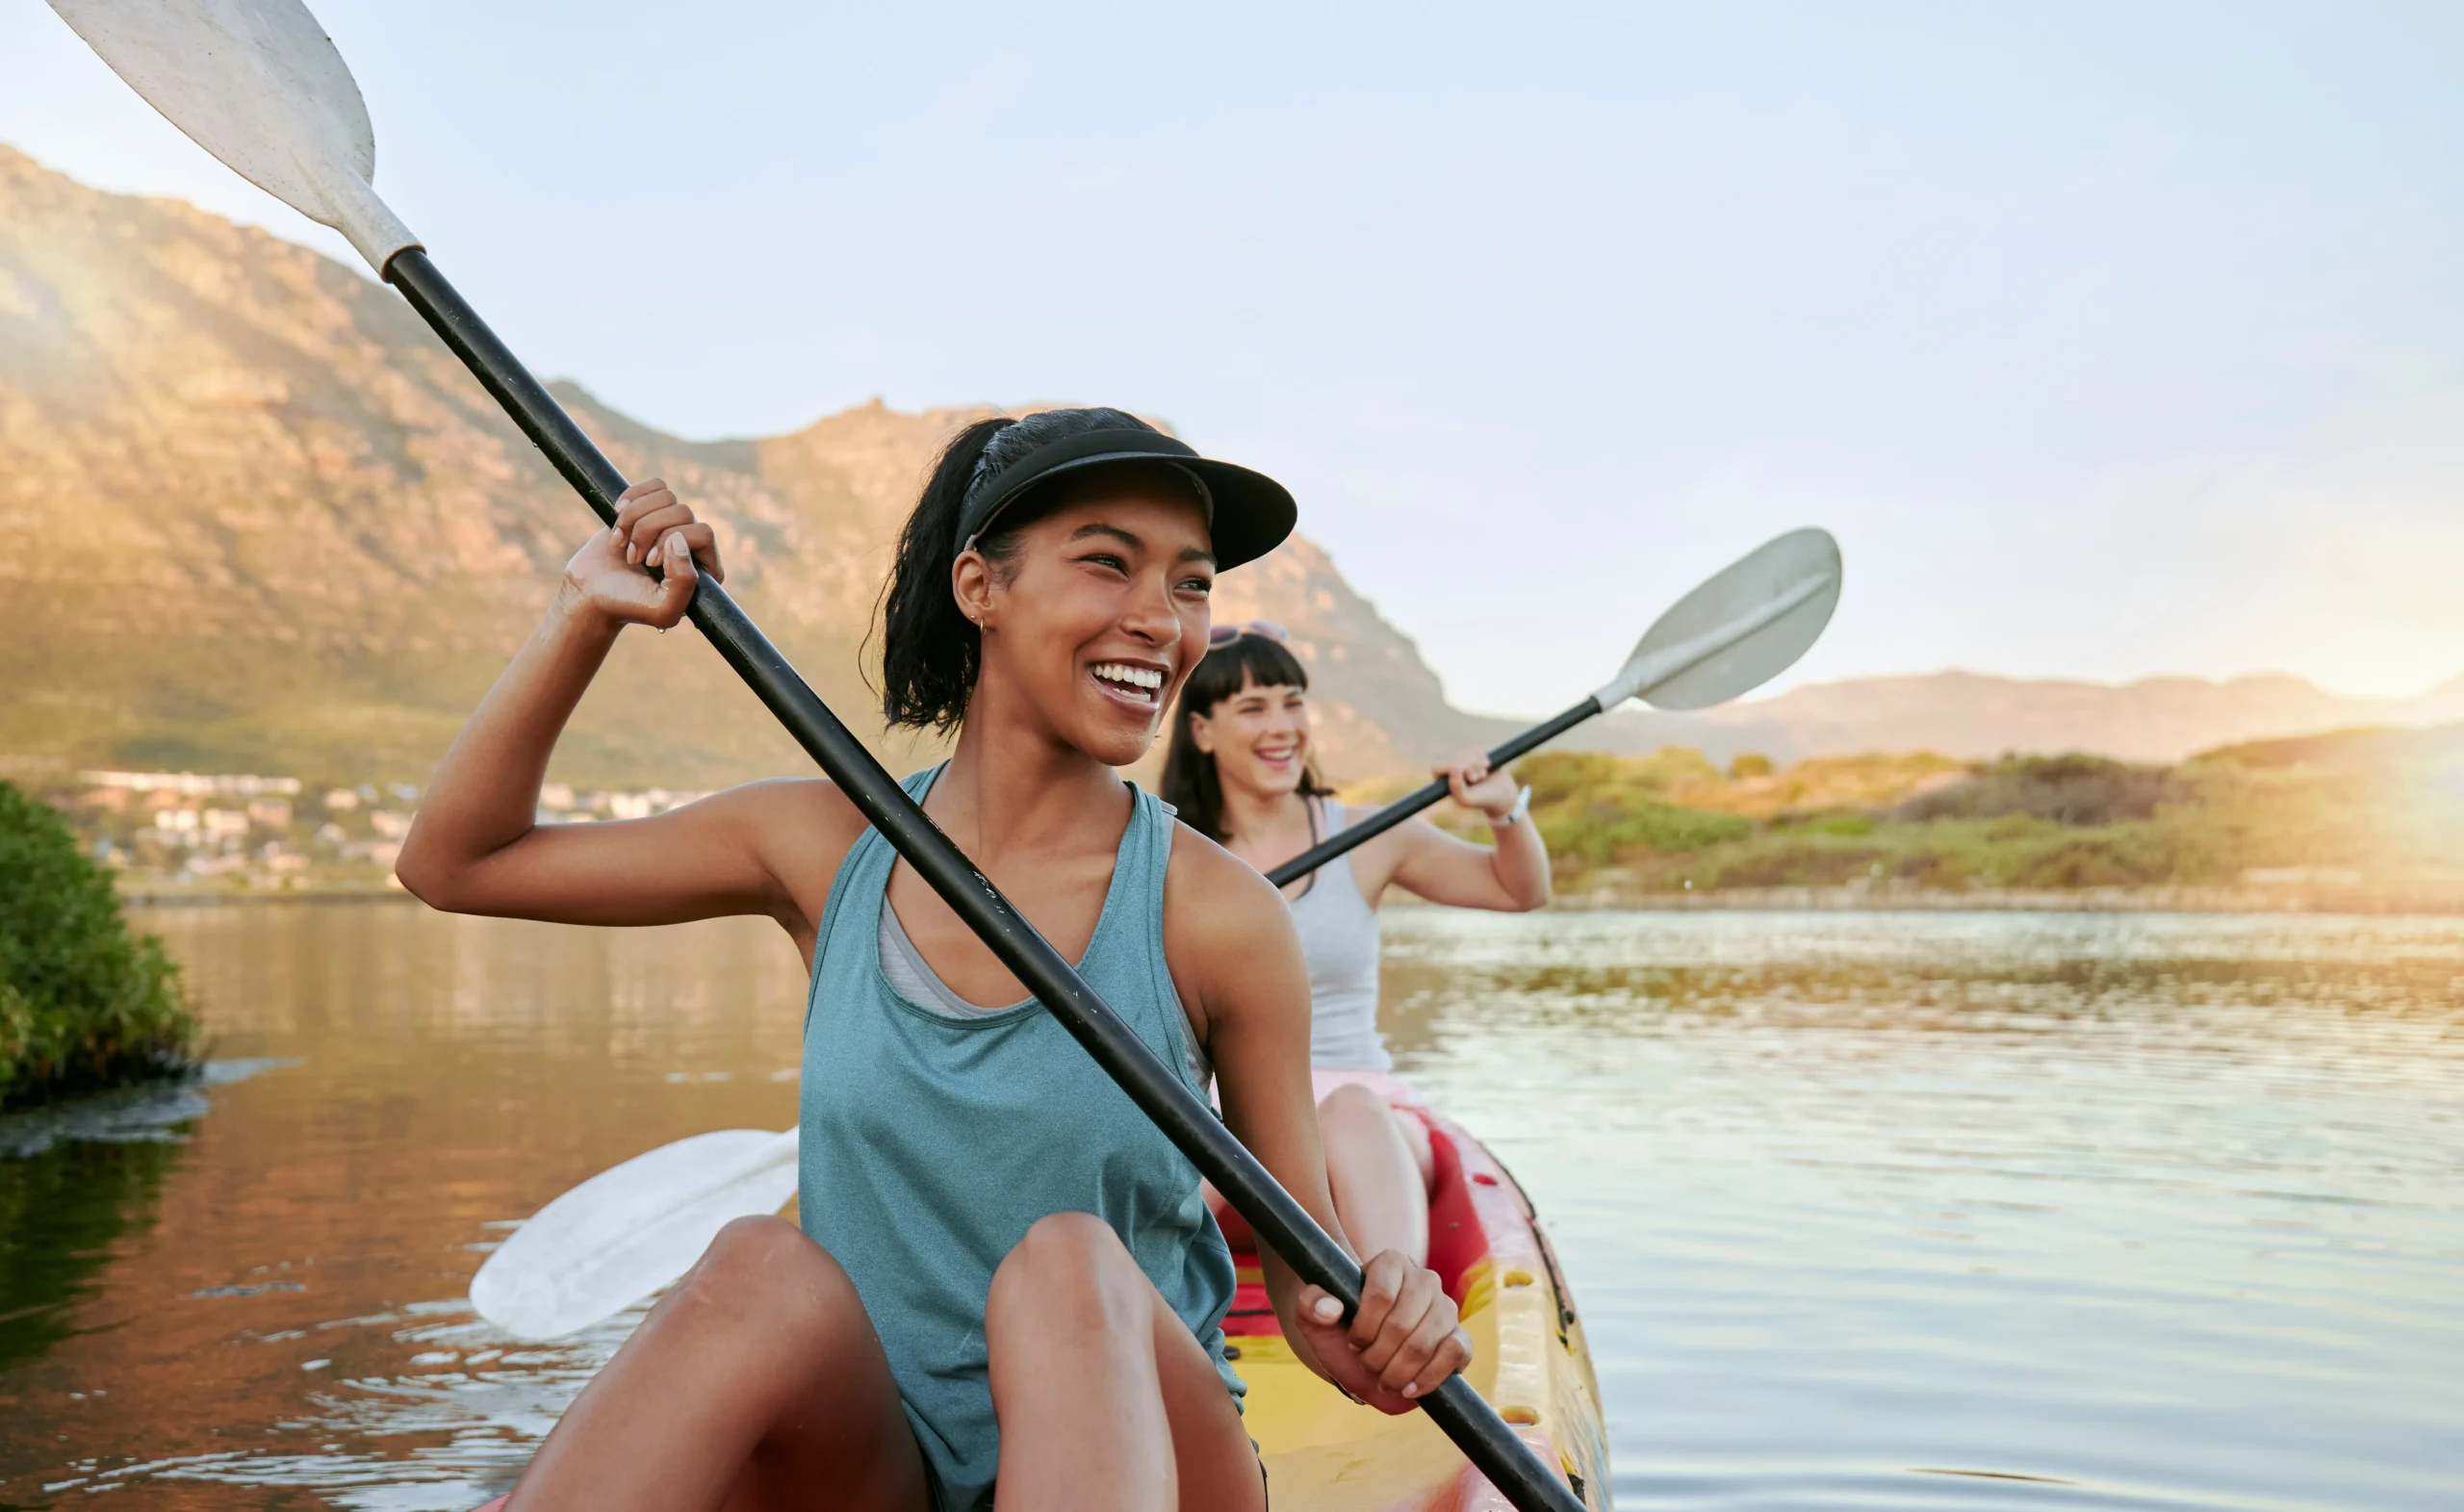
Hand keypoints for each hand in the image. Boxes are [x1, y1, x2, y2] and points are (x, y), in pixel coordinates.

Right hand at [561, 479, 726, 629]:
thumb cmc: (627, 604)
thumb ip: (684, 581)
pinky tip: (617, 519)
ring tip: (623, 544)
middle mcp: (692, 545)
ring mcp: (671, 525)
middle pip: (682, 511)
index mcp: (705, 570)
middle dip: (648, 532)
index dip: (671, 542)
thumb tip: (679, 539)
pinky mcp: (650, 509)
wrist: (590, 593)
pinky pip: (654, 486)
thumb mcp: (663, 610)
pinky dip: (630, 499)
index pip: (703, 533)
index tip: (649, 563)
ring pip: (666, 497)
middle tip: (632, 558)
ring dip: (634, 519)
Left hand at [1292, 1251, 1472, 1413]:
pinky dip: (1429, 1377)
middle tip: (1366, 1364)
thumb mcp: (1311, 1316)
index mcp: (1391, 1263)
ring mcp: (1446, 1309)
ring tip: (1383, 1378)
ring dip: (1397, 1371)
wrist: (1360, 1354)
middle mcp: (1424, 1279)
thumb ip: (1309, 1304)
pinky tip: (1408, 1388)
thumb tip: (1330, 1309)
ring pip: (1426, 1343)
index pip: (1381, 1294)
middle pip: (1402, 1324)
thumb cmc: (1337, 1329)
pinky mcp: (1460, 1338)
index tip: (1352, 1342)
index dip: (1363, 1328)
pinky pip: (1456, 1354)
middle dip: (1377, 1356)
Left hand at [1434, 748, 1517, 822]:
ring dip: (1476, 765)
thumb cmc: (1480, 799)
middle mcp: (1450, 769)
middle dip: (1467, 767)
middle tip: (1474, 779)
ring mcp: (1463, 760)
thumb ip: (1456, 788)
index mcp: (1443, 781)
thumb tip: (1453, 768)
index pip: (1437, 767)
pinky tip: (1486, 767)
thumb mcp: (1466, 799)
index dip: (1449, 767)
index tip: (1462, 772)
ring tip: (1481, 776)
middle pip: (1453, 758)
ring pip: (1465, 752)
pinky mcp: (1475, 753)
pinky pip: (1476, 749)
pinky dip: (1483, 758)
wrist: (1502, 795)